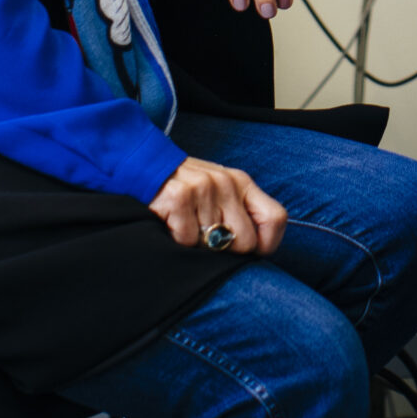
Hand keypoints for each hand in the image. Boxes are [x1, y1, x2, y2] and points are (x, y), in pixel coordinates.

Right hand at [148, 156, 286, 254]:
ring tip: (183, 223)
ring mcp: (204, 188)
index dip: (266, 244)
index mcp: (242, 182)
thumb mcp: (218, 193)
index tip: (250, 252)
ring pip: (214, 246)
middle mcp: (227, 183)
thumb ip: (239, 214)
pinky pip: (188, 241)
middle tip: (203, 235)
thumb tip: (257, 250)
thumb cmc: (183, 188)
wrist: (140, 165)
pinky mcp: (180, 197)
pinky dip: (177, 240)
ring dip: (196, 244)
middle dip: (225, 250)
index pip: (275, 218)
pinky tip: (170, 222)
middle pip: (246, 242)